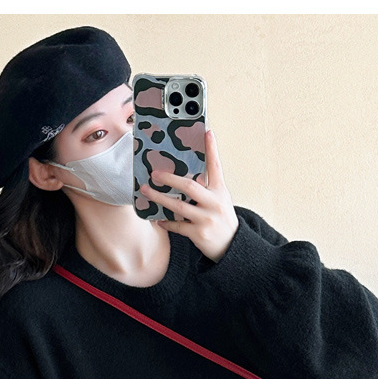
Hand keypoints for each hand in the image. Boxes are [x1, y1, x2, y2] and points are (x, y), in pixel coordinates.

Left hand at [139, 129, 238, 262]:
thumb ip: (206, 188)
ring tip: (145, 191)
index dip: (212, 149)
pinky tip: (157, 219)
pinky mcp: (199, 234)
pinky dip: (166, 222)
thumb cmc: (221, 219)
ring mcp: (206, 219)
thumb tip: (183, 175)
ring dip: (159, 198)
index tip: (207, 132)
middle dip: (169, 179)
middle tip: (154, 173)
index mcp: (220, 191)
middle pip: (189, 186)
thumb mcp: (220, 200)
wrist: (232, 246)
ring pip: (178, 206)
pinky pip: (177, 226)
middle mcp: (214, 203)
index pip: (216, 166)